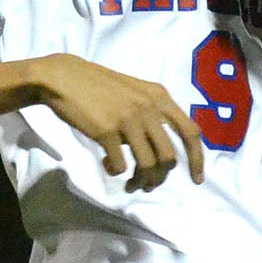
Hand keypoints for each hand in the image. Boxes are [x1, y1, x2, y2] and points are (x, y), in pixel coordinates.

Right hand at [30, 55, 205, 191]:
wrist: (64, 77)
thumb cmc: (100, 87)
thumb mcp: (137, 92)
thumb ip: (154, 113)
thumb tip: (165, 148)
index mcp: (160, 97)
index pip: (190, 132)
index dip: (197, 159)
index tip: (196, 180)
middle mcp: (149, 107)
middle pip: (169, 157)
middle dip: (160, 178)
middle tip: (148, 185)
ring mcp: (128, 119)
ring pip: (148, 165)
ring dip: (141, 182)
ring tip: (131, 185)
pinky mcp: (106, 130)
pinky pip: (120, 165)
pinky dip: (116, 172)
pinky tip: (108, 166)